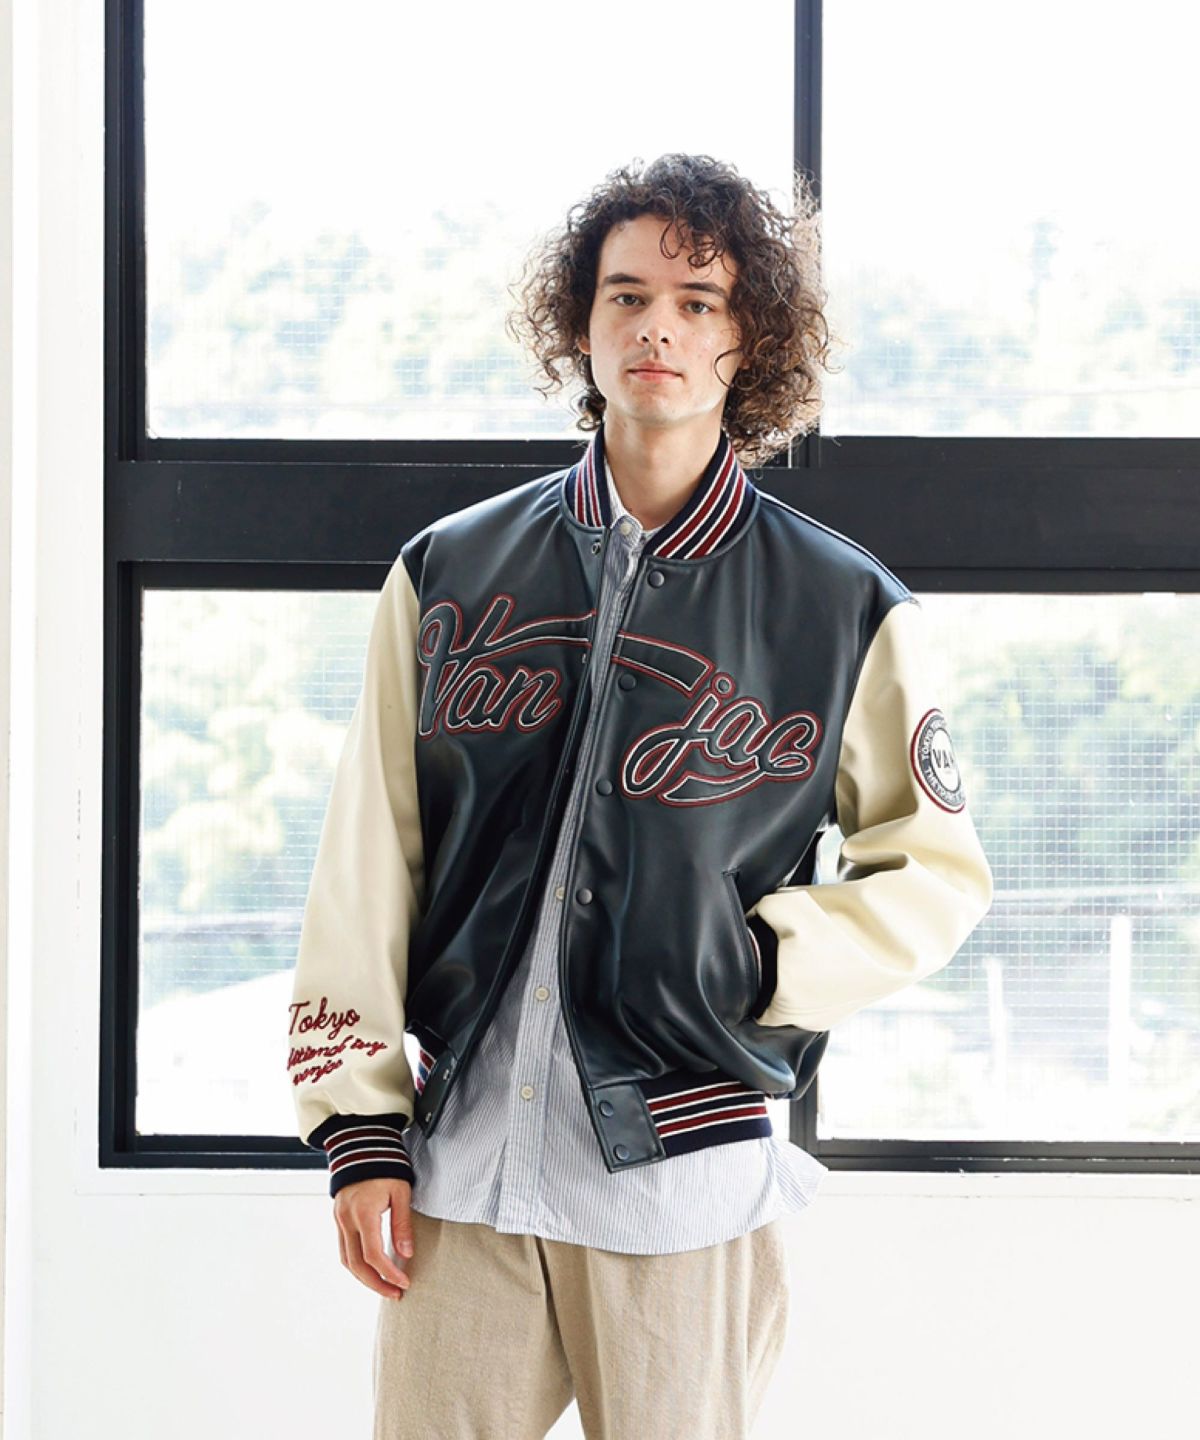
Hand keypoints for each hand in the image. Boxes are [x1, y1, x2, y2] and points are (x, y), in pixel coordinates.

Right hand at [333, 1177, 414, 1298]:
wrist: (363, 1147)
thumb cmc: (386, 1167)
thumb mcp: (401, 1192)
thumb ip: (403, 1224)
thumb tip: (406, 1254)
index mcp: (363, 1212)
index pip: (373, 1254)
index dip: (389, 1273)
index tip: (404, 1282)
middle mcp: (346, 1219)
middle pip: (356, 1265)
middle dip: (376, 1283)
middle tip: (395, 1294)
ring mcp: (339, 1220)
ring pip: (347, 1260)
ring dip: (364, 1278)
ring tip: (385, 1286)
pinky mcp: (338, 1219)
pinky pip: (344, 1249)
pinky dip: (357, 1264)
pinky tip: (372, 1269)